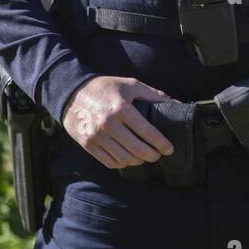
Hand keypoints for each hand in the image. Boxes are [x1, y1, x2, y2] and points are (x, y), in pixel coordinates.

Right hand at [61, 76, 176, 169]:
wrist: (71, 93)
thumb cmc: (105, 88)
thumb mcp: (130, 85)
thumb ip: (154, 95)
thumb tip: (177, 105)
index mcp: (121, 108)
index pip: (147, 132)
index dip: (161, 143)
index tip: (169, 149)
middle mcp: (108, 124)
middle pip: (137, 150)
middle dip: (152, 155)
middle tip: (158, 154)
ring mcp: (96, 136)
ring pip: (125, 159)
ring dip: (138, 161)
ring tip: (144, 156)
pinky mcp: (88, 145)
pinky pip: (110, 162)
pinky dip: (122, 163)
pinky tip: (128, 158)